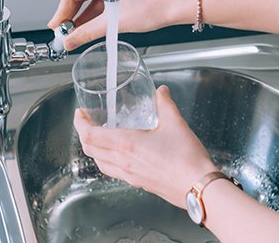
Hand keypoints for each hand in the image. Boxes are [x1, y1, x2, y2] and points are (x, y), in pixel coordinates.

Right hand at [48, 0, 192, 50]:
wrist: (175, 7)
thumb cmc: (153, 6)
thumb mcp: (114, 23)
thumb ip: (88, 32)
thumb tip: (70, 40)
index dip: (60, 12)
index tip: (55, 27)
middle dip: (70, 17)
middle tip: (63, 33)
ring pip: (90, 3)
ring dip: (82, 19)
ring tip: (74, 35)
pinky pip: (102, 6)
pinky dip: (94, 18)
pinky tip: (90, 29)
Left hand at [74, 85, 216, 208]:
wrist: (199, 187)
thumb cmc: (186, 159)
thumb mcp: (174, 122)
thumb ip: (165, 103)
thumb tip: (161, 92)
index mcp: (126, 144)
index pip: (90, 135)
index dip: (80, 124)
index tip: (79, 114)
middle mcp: (123, 162)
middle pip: (90, 150)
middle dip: (84, 135)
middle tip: (86, 122)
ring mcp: (130, 175)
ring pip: (100, 163)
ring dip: (94, 149)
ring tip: (99, 137)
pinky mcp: (139, 182)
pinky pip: (114, 171)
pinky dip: (108, 160)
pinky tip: (120, 155)